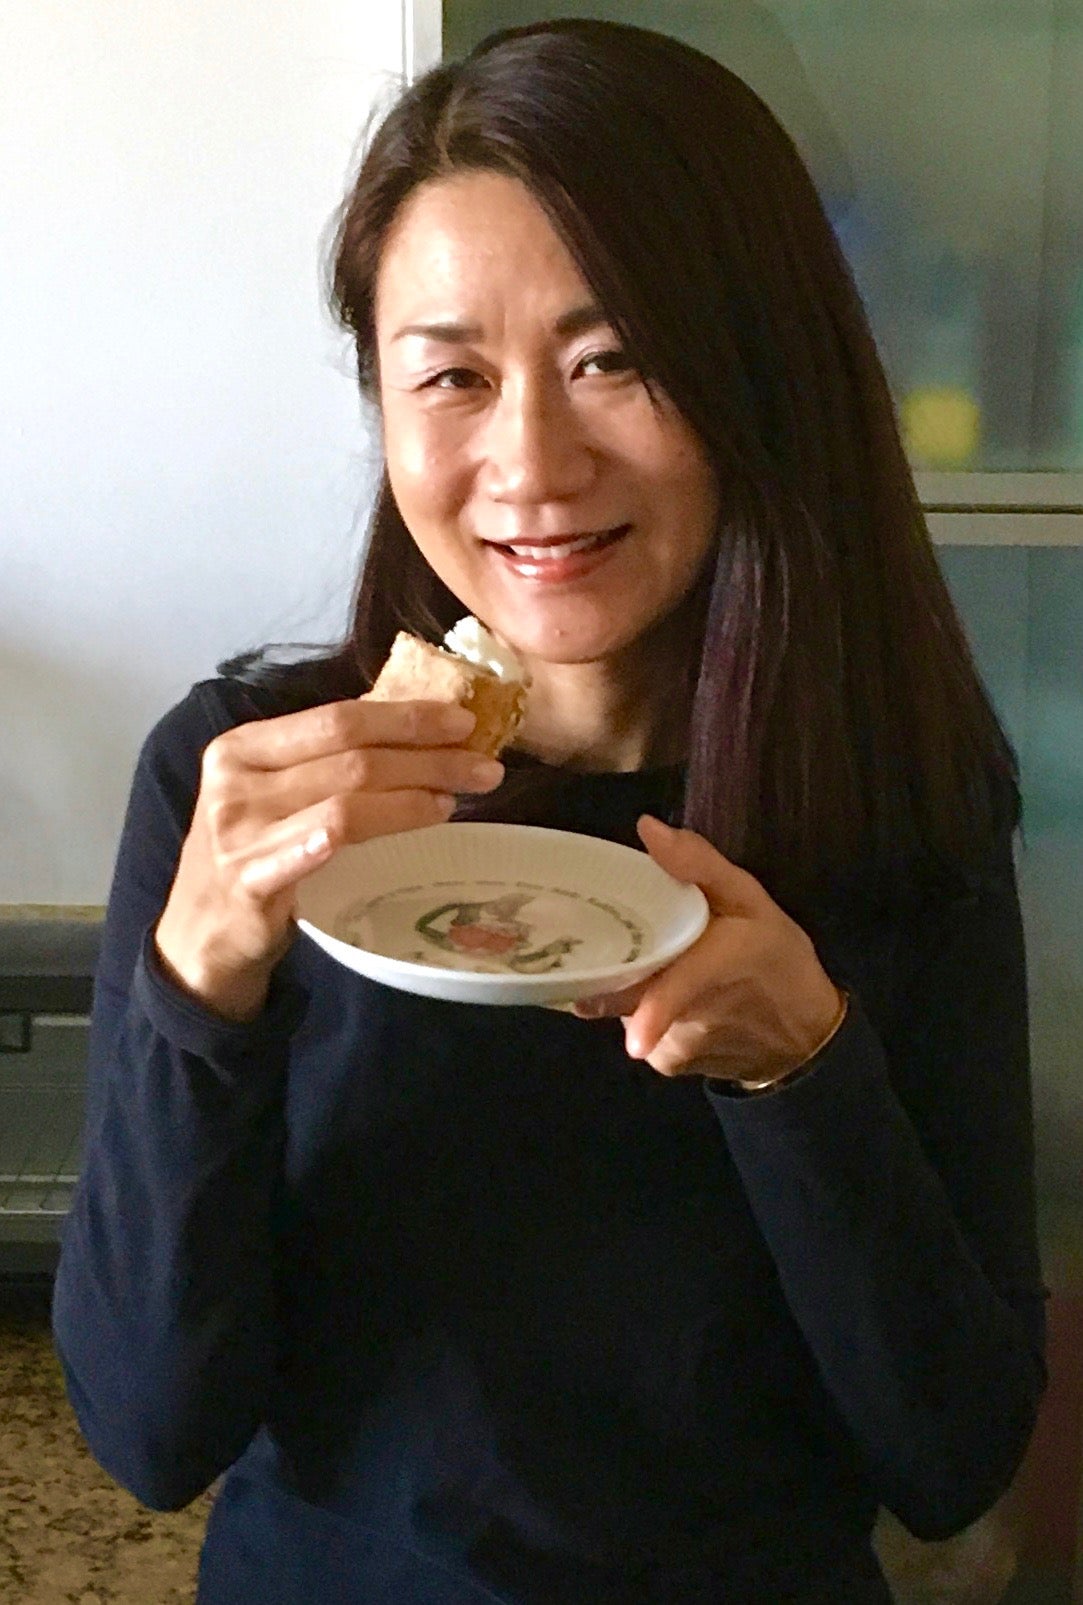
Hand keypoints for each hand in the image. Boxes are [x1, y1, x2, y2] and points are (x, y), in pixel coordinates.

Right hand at [155, 698, 503, 1019]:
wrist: (199, 936)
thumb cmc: (251, 855)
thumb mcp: (273, 794)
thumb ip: (325, 762)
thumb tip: (415, 730)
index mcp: (243, 747)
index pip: (336, 718)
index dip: (404, 717)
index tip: (463, 721)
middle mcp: (235, 781)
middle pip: (348, 756)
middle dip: (425, 756)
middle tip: (483, 764)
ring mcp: (238, 832)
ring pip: (344, 801)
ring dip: (412, 798)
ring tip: (458, 799)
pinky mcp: (248, 881)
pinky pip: (312, 849)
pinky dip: (358, 833)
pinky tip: (411, 822)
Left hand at [573, 816, 841, 1083]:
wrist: (806, 1039)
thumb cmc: (779, 961)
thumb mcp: (752, 900)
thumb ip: (699, 864)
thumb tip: (646, 829)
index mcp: (716, 966)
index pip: (671, 992)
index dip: (639, 1003)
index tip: (584, 1002)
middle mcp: (690, 1015)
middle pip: (625, 994)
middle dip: (606, 970)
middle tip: (602, 943)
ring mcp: (676, 1046)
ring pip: (626, 1009)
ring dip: (632, 986)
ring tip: (661, 966)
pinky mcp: (669, 1064)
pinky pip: (636, 1030)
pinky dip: (643, 1012)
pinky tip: (669, 999)